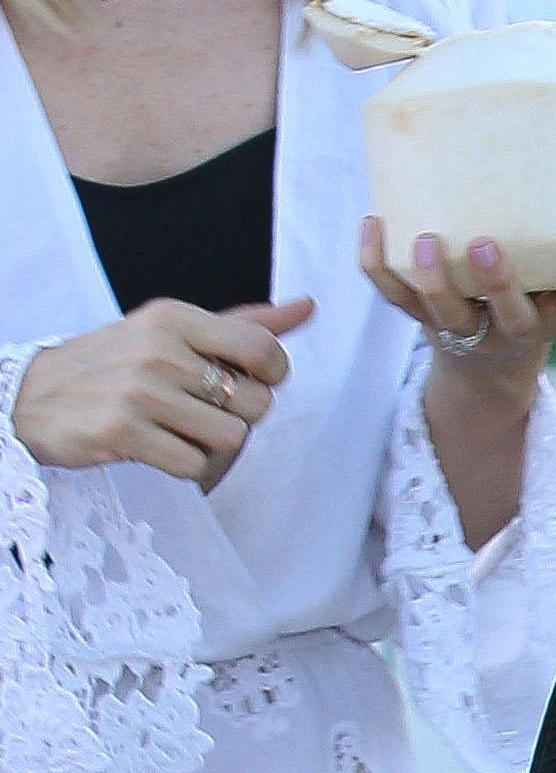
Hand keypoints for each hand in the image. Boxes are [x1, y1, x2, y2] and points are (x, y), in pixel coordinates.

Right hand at [13, 294, 311, 487]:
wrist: (31, 398)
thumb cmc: (113, 364)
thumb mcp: (170, 331)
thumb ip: (241, 325)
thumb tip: (307, 306)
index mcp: (174, 318)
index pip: (263, 349)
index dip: (271, 376)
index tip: (247, 381)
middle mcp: (159, 350)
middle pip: (255, 403)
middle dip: (238, 415)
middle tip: (199, 411)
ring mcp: (140, 392)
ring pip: (230, 438)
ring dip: (211, 445)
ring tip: (177, 430)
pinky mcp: (123, 433)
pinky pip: (195, 466)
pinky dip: (184, 466)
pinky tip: (158, 449)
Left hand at [360, 216, 555, 397]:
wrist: (488, 357)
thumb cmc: (534, 290)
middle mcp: (518, 327)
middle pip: (513, 317)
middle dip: (498, 283)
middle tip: (484, 244)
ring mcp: (468, 328)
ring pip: (447, 313)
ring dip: (434, 280)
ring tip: (426, 238)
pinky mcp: (423, 320)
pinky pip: (395, 296)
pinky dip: (378, 264)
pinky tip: (374, 223)